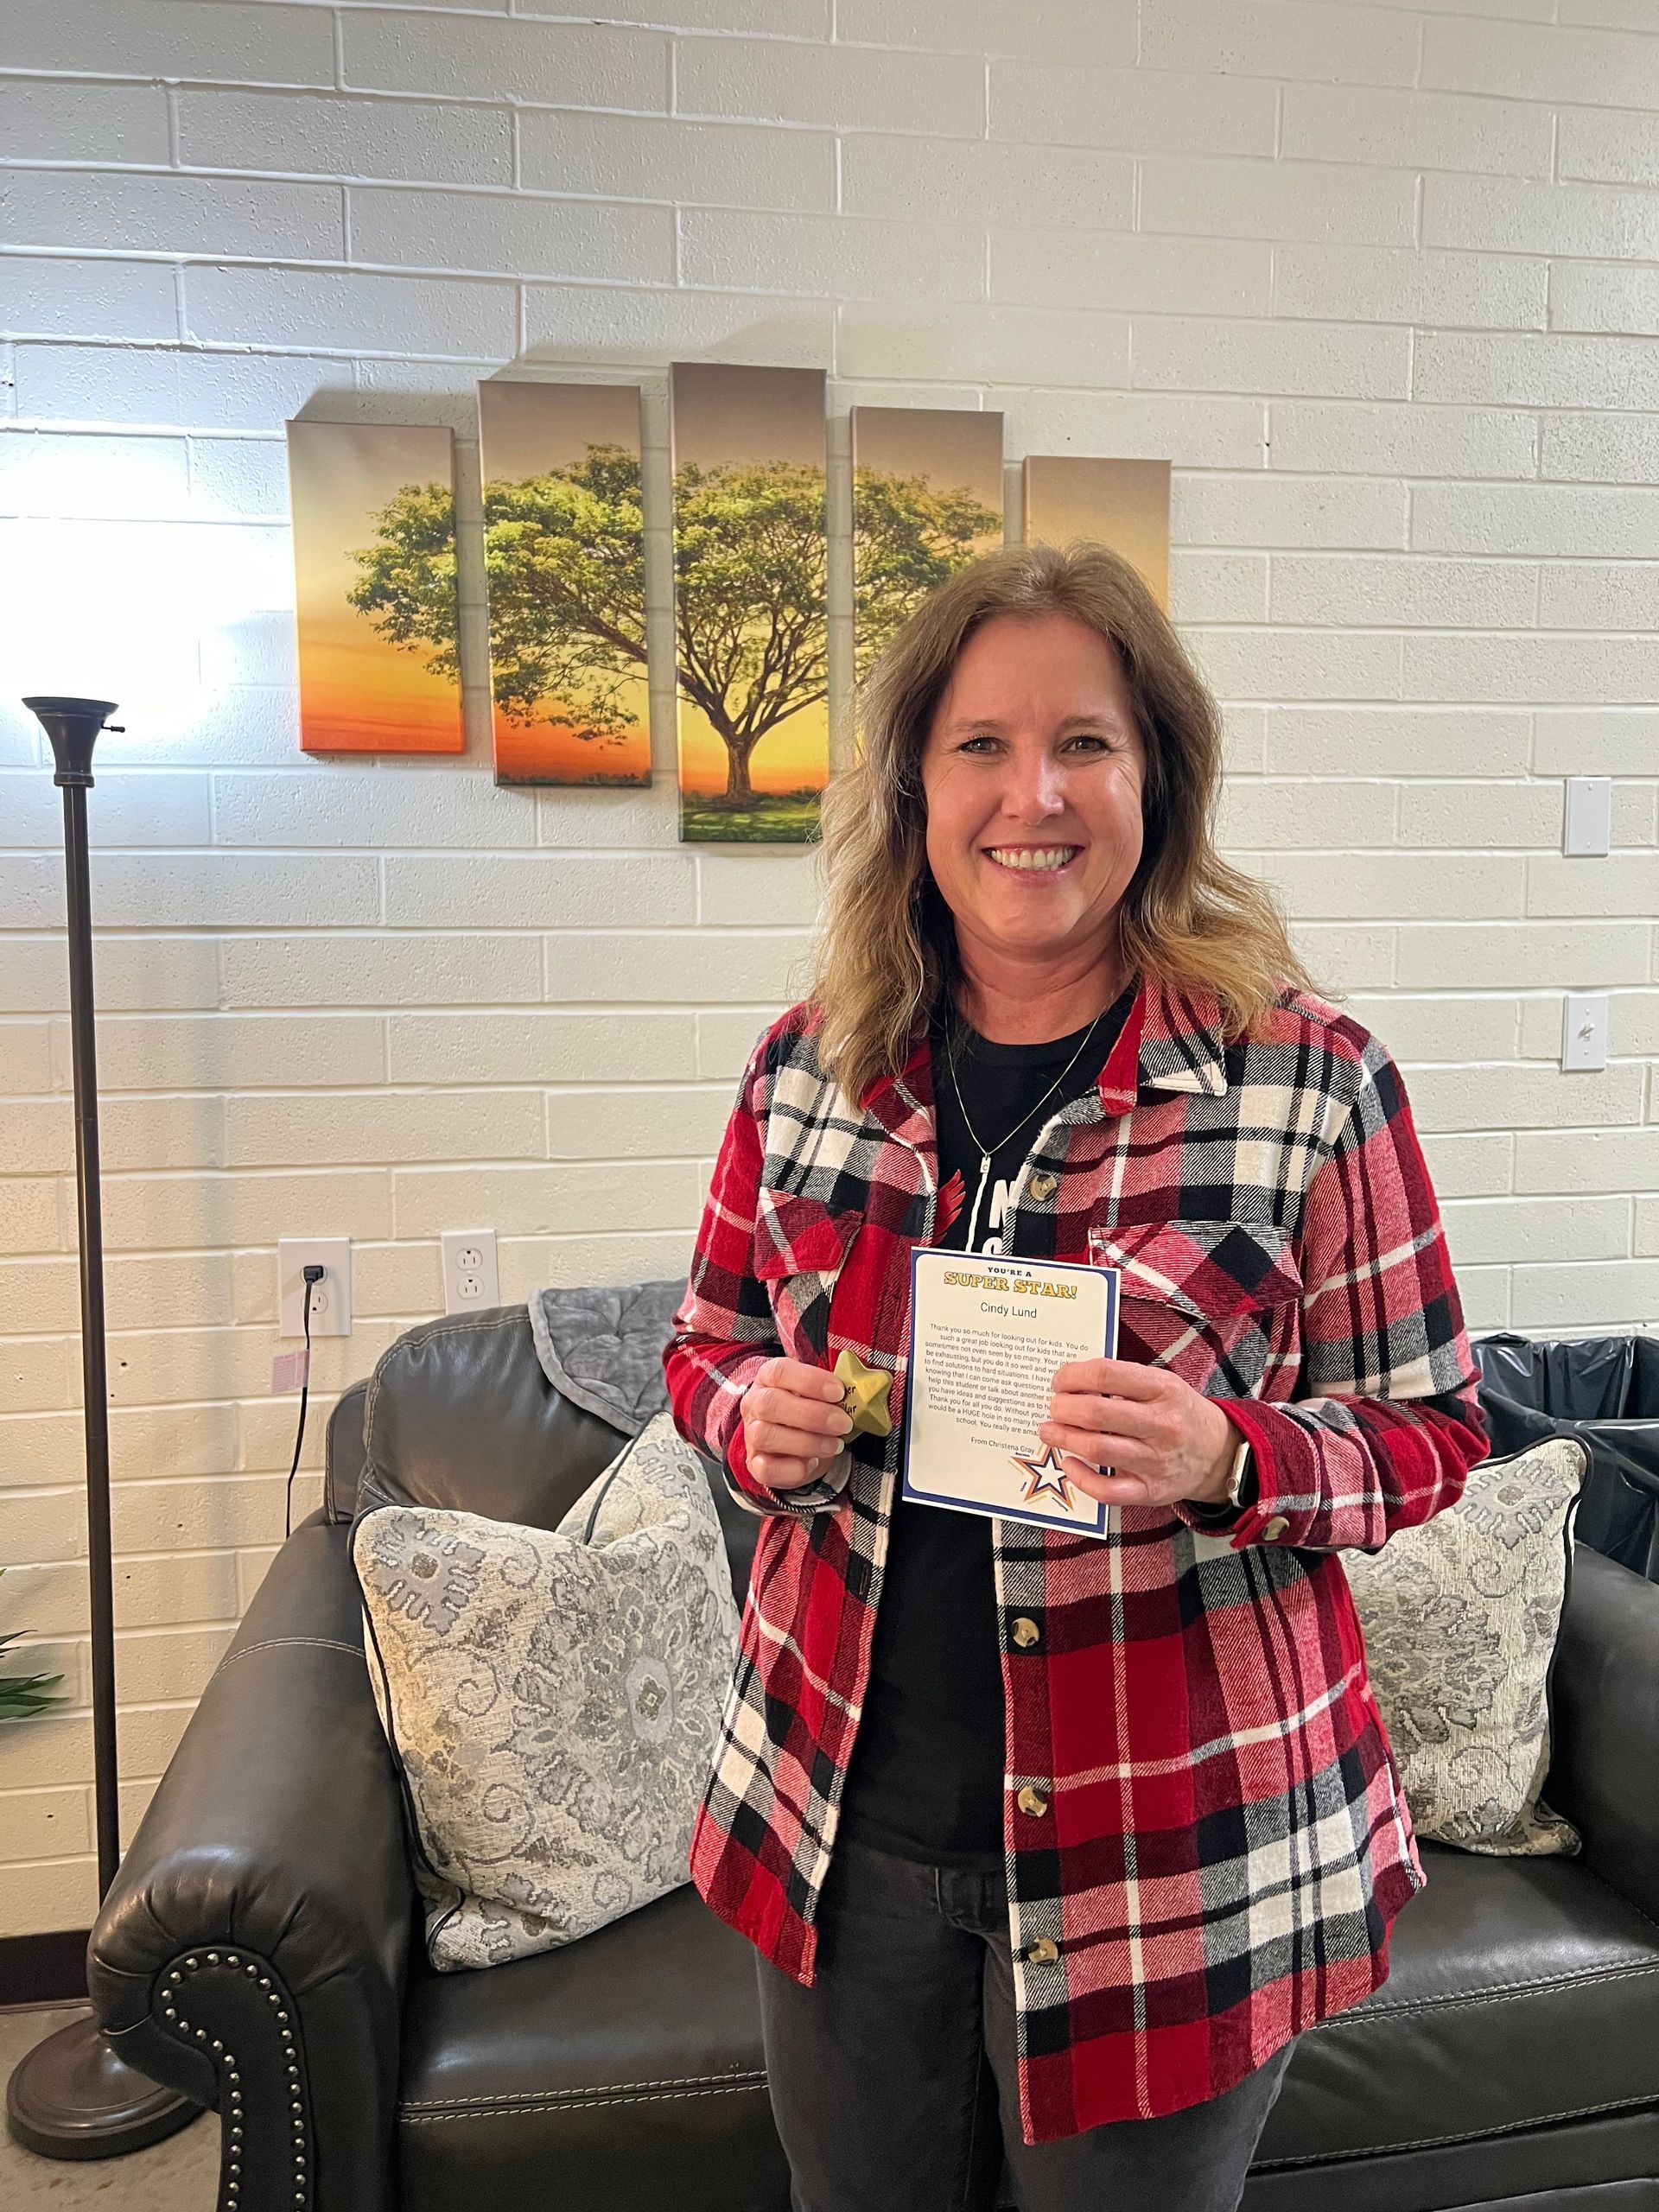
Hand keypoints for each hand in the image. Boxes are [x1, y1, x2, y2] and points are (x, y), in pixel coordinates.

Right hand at [740, 1357, 854, 1490]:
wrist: (797, 1443)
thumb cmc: (812, 1410)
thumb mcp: (822, 1395)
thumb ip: (835, 1392)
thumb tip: (866, 1392)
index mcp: (769, 1378)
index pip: (780, 1371)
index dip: (810, 1380)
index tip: (839, 1392)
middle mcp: (754, 1403)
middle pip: (771, 1404)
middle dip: (813, 1415)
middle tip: (843, 1423)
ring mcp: (751, 1434)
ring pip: (766, 1436)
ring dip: (808, 1442)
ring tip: (835, 1445)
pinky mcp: (755, 1464)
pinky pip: (767, 1468)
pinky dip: (794, 1468)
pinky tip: (813, 1462)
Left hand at [1039, 1359, 1237, 1510]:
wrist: (1219, 1454)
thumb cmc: (1180, 1414)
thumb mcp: (1163, 1384)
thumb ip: (1123, 1381)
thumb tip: (1071, 1382)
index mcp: (1164, 1389)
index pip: (1106, 1374)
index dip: (1072, 1376)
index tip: (1059, 1381)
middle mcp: (1162, 1425)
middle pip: (1095, 1413)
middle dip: (1062, 1408)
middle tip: (1053, 1407)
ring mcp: (1156, 1461)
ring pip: (1097, 1449)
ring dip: (1063, 1438)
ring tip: (1050, 1430)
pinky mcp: (1151, 1491)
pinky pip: (1107, 1490)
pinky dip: (1081, 1477)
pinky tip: (1070, 1463)